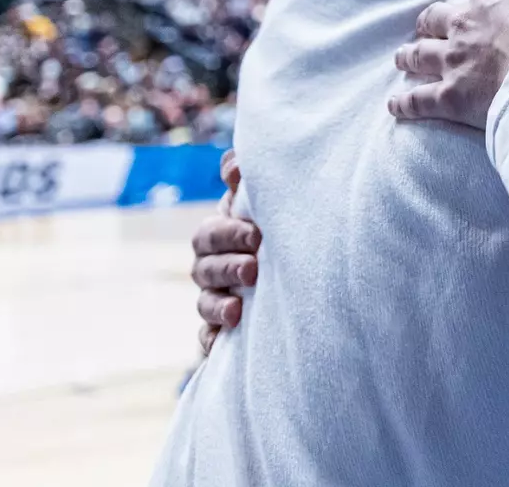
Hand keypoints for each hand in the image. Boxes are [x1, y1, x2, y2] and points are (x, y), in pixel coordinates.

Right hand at [192, 149, 260, 354]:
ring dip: (218, 306)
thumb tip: (233, 165)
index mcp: (218, 233)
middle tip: (253, 270)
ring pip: (205, 304)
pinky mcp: (222, 329)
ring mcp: (216, 297)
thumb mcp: (263, 201)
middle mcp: (211, 266)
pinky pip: (207, 339)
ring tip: (237, 310)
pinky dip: (212, 341)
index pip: (210, 234)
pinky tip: (221, 344)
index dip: (229, 234)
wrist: (303, 258)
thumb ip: (245, 182)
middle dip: (227, 268)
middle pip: (205, 269)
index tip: (257, 235)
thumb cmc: (276, 221)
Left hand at [389, 0, 508, 128]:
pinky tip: (395, 105)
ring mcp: (455, 60)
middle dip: (432, 19)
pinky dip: (406, 102)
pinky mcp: (452, 97)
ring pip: (421, 53)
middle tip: (429, 23)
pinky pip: (419, 99)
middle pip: (436, 16)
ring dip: (411, 54)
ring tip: (404, 57)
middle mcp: (465, 21)